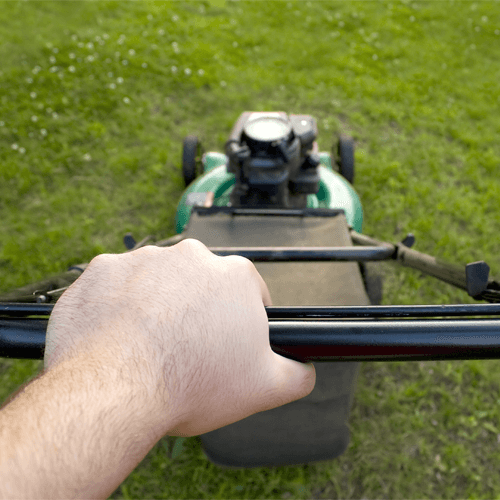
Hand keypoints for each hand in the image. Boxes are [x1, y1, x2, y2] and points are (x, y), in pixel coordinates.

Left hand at [44, 239, 315, 437]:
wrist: (113, 388)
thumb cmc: (190, 384)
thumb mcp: (265, 387)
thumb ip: (297, 373)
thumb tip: (305, 368)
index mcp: (233, 275)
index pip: (247, 292)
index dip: (240, 321)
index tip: (227, 344)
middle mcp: (190, 256)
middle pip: (200, 285)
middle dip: (197, 311)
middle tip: (186, 349)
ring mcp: (142, 258)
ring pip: (157, 283)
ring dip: (156, 306)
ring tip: (149, 345)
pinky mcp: (102, 270)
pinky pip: (116, 286)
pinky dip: (117, 306)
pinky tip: (117, 335)